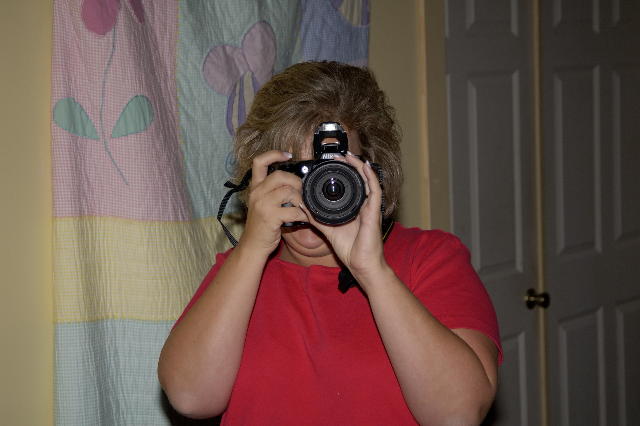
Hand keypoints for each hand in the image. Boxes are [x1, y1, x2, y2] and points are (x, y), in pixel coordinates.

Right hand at [239, 150, 308, 255]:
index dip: (274, 154)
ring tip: (303, 206)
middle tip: (301, 191)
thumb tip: (295, 183)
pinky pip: (294, 210)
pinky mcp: (271, 217)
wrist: (253, 245)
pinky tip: (305, 218)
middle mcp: (257, 193)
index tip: (288, 155)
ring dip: (301, 199)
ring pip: (289, 191)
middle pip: (280, 175)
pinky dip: (303, 214)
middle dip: (296, 181)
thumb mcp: (263, 203)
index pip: (259, 162)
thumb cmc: (262, 225)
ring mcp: (263, 204)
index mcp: (255, 187)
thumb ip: (274, 192)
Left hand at [305, 153, 387, 282]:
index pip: (351, 185)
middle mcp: (364, 205)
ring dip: (359, 166)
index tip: (332, 162)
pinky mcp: (374, 212)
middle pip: (359, 179)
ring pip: (368, 181)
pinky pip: (374, 191)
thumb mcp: (328, 230)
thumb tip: (303, 206)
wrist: (362, 265)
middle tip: (339, 155)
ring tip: (349, 156)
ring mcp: (370, 208)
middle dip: (350, 165)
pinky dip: (370, 177)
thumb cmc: (351, 250)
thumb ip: (317, 218)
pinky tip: (364, 167)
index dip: (344, 172)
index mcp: (354, 208)